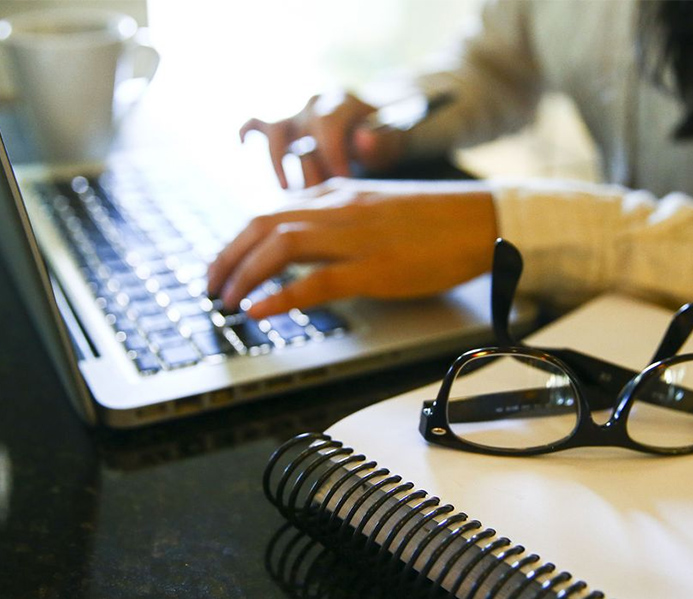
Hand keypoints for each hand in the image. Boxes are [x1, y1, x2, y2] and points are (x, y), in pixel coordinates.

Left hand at [207, 179, 497, 317]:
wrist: (482, 220)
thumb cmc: (435, 219)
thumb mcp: (376, 208)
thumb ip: (338, 218)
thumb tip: (307, 243)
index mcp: (339, 194)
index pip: (271, 210)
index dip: (238, 240)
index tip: (223, 263)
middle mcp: (339, 209)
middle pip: (263, 224)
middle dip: (227, 256)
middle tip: (210, 285)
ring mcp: (356, 237)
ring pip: (281, 245)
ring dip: (244, 274)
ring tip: (226, 300)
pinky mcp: (375, 268)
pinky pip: (317, 280)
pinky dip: (281, 295)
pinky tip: (260, 310)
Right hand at [240, 91, 405, 188]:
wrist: (374, 126)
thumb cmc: (383, 138)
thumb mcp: (392, 139)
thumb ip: (381, 140)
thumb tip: (362, 138)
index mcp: (342, 101)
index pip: (329, 123)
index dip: (334, 154)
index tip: (344, 182)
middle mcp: (314, 104)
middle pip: (302, 130)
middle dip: (313, 164)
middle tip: (324, 190)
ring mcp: (296, 115)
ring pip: (275, 130)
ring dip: (279, 162)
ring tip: (288, 189)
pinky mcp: (282, 126)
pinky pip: (257, 122)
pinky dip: (247, 131)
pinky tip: (243, 145)